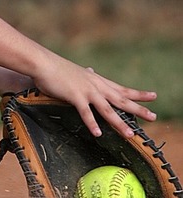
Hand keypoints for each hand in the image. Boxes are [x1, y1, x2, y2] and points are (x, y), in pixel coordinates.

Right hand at [34, 59, 156, 138]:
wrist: (43, 63)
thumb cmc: (57, 68)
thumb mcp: (77, 72)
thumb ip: (86, 75)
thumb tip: (92, 70)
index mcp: (97, 81)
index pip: (122, 89)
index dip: (138, 94)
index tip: (153, 96)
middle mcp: (96, 86)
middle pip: (121, 100)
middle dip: (138, 109)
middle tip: (154, 117)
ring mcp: (87, 91)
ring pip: (107, 109)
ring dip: (119, 123)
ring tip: (130, 135)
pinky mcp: (75, 96)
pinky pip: (85, 112)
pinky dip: (92, 123)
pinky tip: (97, 134)